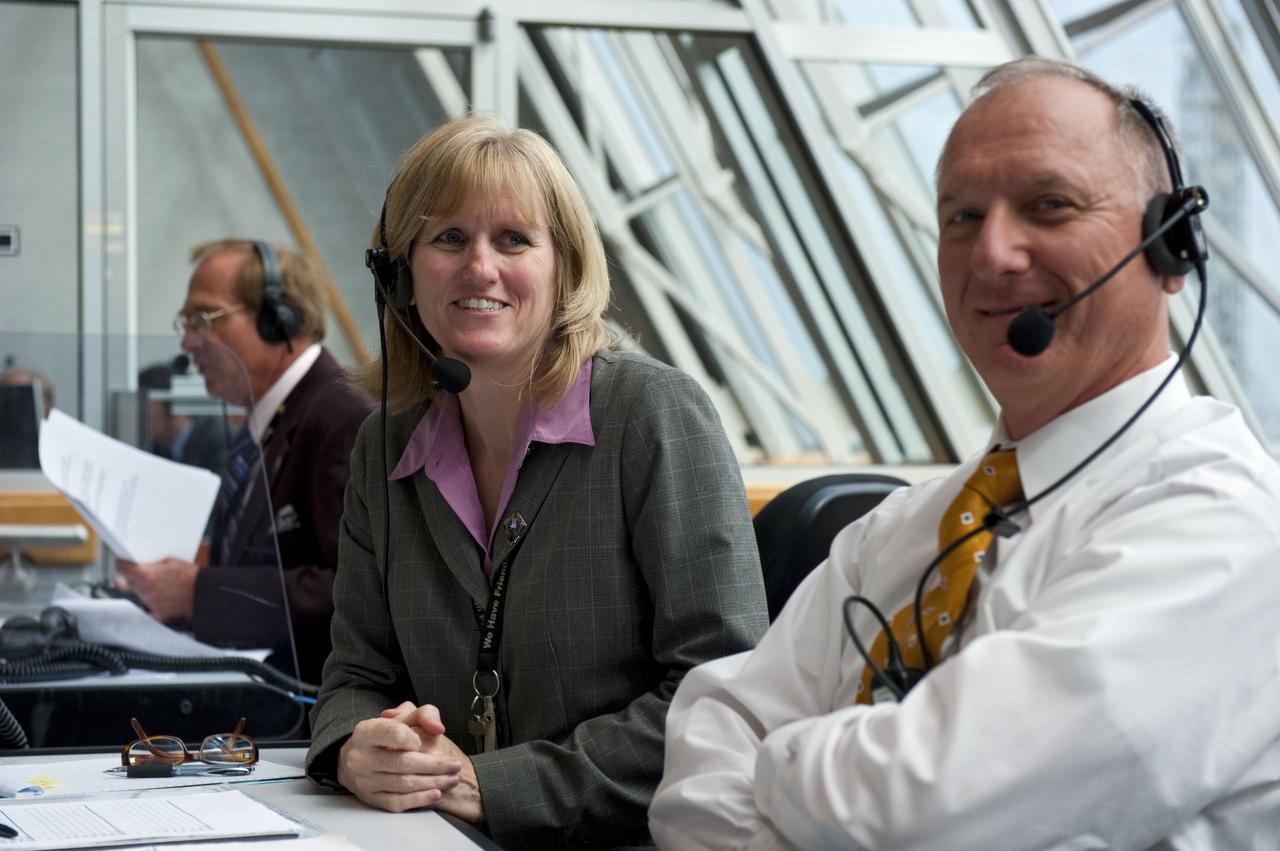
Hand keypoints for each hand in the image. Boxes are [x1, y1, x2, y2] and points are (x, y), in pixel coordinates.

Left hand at [115, 558, 198, 621]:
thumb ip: (151, 565)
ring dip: (143, 590)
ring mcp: (150, 604)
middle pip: (127, 583)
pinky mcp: (158, 613)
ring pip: (138, 595)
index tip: (123, 564)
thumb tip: (142, 566)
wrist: (203, 591)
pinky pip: (148, 609)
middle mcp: (144, 591)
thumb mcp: (169, 561)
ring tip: (160, 585)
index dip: (121, 565)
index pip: (121, 569)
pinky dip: (152, 604)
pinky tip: (161, 598)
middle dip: (132, 578)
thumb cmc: (190, 576)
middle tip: (142, 574)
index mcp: (145, 576)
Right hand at [337, 702, 462, 813]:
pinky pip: (396, 802)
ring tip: (452, 779)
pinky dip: (419, 799)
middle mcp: (360, 757)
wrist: (362, 757)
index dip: (414, 738)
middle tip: (455, 765)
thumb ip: (425, 714)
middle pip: (402, 763)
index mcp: (366, 732)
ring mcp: (364, 780)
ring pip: (403, 784)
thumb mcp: (406, 716)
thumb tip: (437, 728)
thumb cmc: (389, 734)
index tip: (433, 738)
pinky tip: (436, 794)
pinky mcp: (371, 798)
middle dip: (434, 765)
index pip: (392, 733)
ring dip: (432, 782)